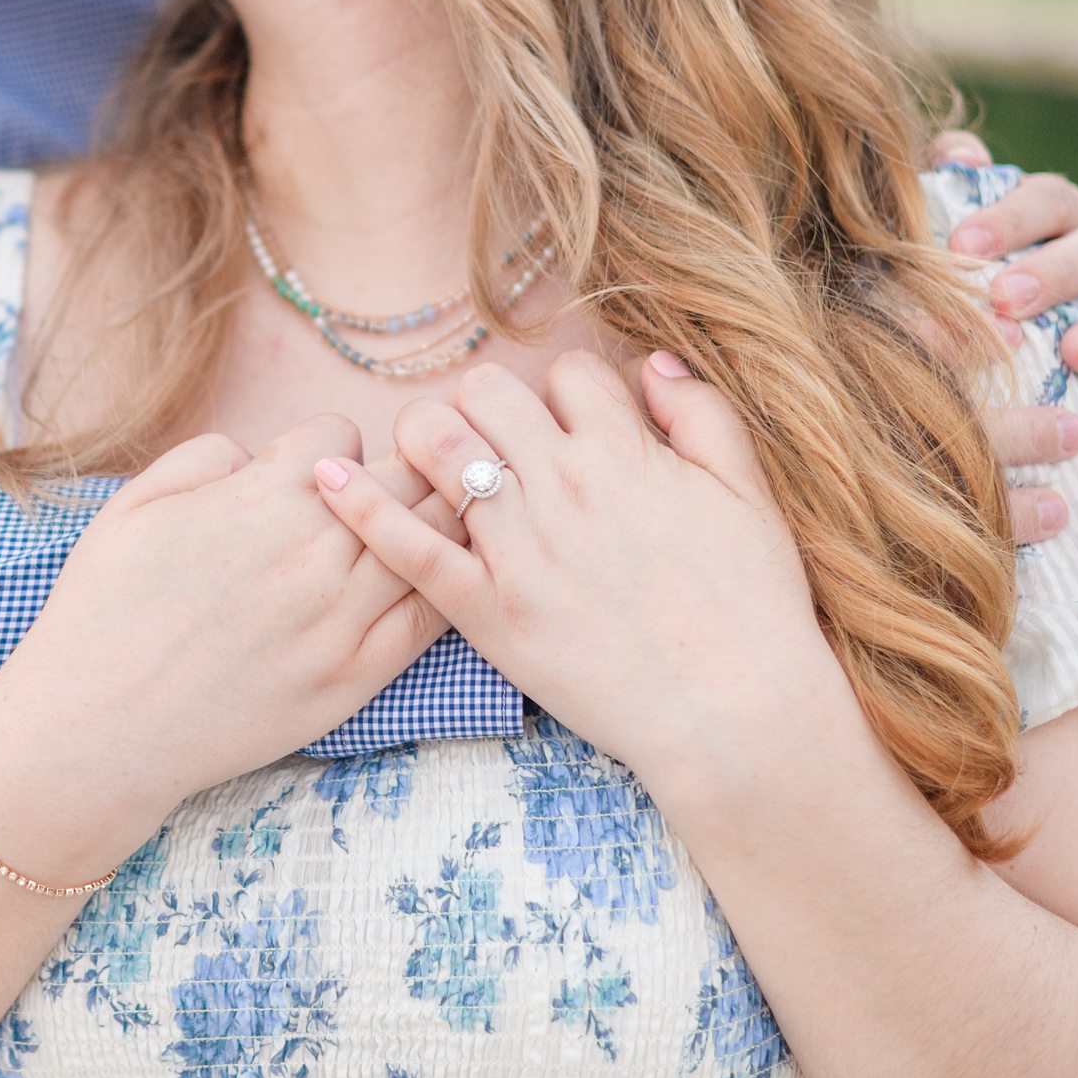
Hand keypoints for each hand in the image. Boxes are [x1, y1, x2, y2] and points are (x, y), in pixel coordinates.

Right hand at [0, 418, 456, 880]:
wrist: (100, 728)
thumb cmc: (104, 613)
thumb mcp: (132, 505)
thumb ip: (203, 457)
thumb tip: (254, 453)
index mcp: (259, 497)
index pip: (339, 433)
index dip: (323, 451)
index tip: (309, 478)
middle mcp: (313, 548)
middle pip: (399, 477)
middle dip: (386, 477)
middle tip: (369, 502)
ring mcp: (342, 615)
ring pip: (430, 538)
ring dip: (424, 526)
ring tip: (412, 533)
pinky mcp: (357, 675)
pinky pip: (429, 615)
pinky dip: (440, 588)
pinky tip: (434, 582)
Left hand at [311, 355, 844, 789]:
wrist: (733, 713)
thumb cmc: (752, 608)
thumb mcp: (749, 496)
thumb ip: (704, 417)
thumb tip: (653, 364)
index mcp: (626, 452)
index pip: (566, 372)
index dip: (564, 392)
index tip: (568, 426)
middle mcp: (562, 484)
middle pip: (486, 391)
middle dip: (485, 402)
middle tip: (493, 439)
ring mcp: (517, 546)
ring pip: (436, 446)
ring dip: (426, 437)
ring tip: (433, 458)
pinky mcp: (484, 609)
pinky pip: (406, 546)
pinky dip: (358, 505)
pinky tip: (325, 479)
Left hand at [928, 133, 1077, 541]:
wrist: (939, 362)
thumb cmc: (931, 280)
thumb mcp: (923, 234)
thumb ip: (940, 186)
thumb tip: (963, 158)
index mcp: (1045, 218)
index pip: (1045, 198)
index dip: (1010, 218)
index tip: (961, 248)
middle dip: (1054, 272)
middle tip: (1006, 299)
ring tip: (1074, 355)